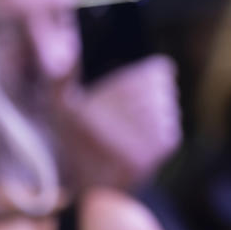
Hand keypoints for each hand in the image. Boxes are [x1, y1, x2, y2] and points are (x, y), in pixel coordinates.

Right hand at [56, 55, 181, 189]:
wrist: (92, 188)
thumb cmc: (73, 141)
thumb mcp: (59, 106)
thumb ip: (62, 74)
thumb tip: (67, 41)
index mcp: (116, 94)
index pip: (161, 70)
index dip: (151, 73)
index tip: (139, 79)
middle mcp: (138, 110)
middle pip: (165, 88)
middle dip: (150, 93)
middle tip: (130, 105)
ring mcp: (155, 129)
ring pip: (169, 108)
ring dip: (156, 113)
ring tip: (131, 125)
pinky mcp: (165, 147)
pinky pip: (171, 128)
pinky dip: (159, 132)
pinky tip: (137, 140)